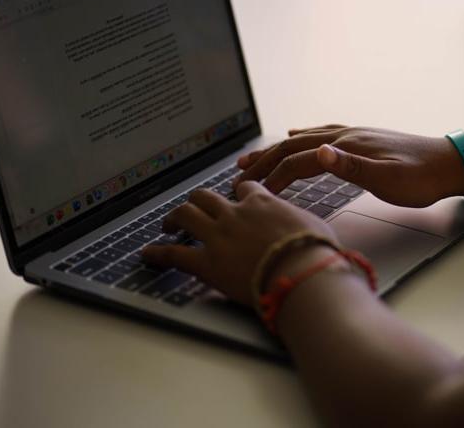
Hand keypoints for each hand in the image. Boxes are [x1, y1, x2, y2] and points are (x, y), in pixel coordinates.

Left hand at [142, 182, 335, 305]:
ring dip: (174, 217)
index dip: (238, 193)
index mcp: (262, 202)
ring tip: (168, 224)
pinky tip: (147, 254)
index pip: (244, 189)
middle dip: (197, 201)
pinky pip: (174, 254)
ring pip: (186, 214)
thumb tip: (302, 227)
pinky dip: (157, 253)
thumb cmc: (316, 252)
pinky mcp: (206, 262)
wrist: (305, 274)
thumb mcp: (313, 225)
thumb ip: (297, 220)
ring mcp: (218, 235)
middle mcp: (235, 213)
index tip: (236, 200)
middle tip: (192, 210)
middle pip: (206, 197)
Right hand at [234, 125, 463, 207]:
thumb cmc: (420, 177)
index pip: (298, 161)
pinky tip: (294, 135)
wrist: (449, 164)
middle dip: (263, 160)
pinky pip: (319, 134)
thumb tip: (319, 152)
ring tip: (253, 156)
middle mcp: (342, 137)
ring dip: (275, 149)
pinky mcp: (356, 139)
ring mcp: (348, 136)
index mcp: (345, 147)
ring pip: (302, 140)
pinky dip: (300, 137)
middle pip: (292, 146)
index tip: (254, 191)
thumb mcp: (388, 178)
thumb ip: (351, 166)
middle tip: (239, 172)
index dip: (273, 176)